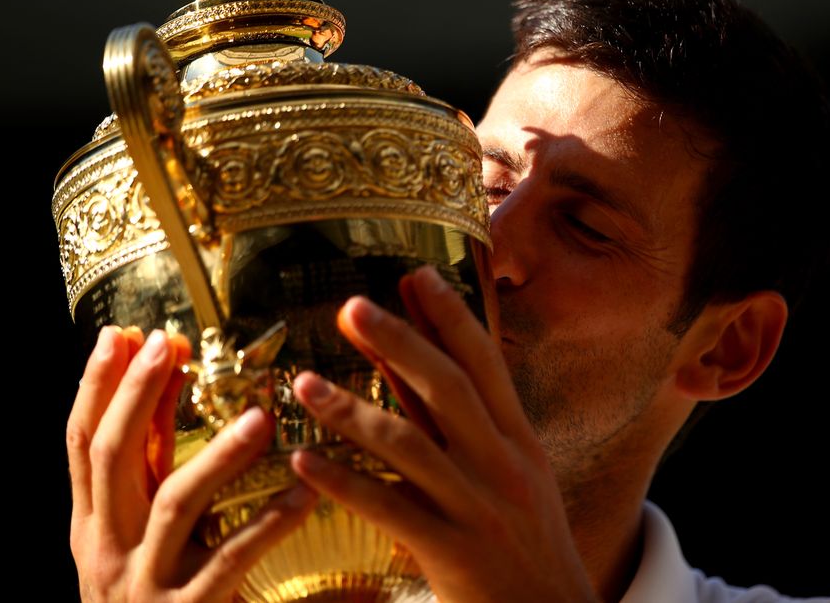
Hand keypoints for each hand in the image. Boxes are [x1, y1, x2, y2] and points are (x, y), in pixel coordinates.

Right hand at [67, 326, 317, 601]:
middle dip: (136, 396)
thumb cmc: (161, 595)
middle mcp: (106, 552)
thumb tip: (166, 376)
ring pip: (174, 505)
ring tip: (258, 416)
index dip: (96, 386)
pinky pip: (233, 560)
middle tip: (169, 345)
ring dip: (216, 454)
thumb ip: (153, 462)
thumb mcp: (143, 530)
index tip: (123, 333)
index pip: (79, 443)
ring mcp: (145, 585)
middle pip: (111, 460)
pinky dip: (269, 524)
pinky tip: (306, 495)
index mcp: (92, 527)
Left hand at [289, 265, 598, 602]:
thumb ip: (467, 427)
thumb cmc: (527, 542)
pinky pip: (387, 510)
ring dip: (352, 409)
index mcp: (520, 441)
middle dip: (399, 341)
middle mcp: (503, 464)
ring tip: (304, 382)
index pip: (486, 365)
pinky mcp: (451, 552)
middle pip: (447, 389)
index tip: (415, 276)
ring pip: (409, 445)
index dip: (452, 317)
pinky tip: (301, 462)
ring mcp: (478, 507)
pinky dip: (342, 483)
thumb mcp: (515, 476)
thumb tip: (419, 369)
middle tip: (351, 306)